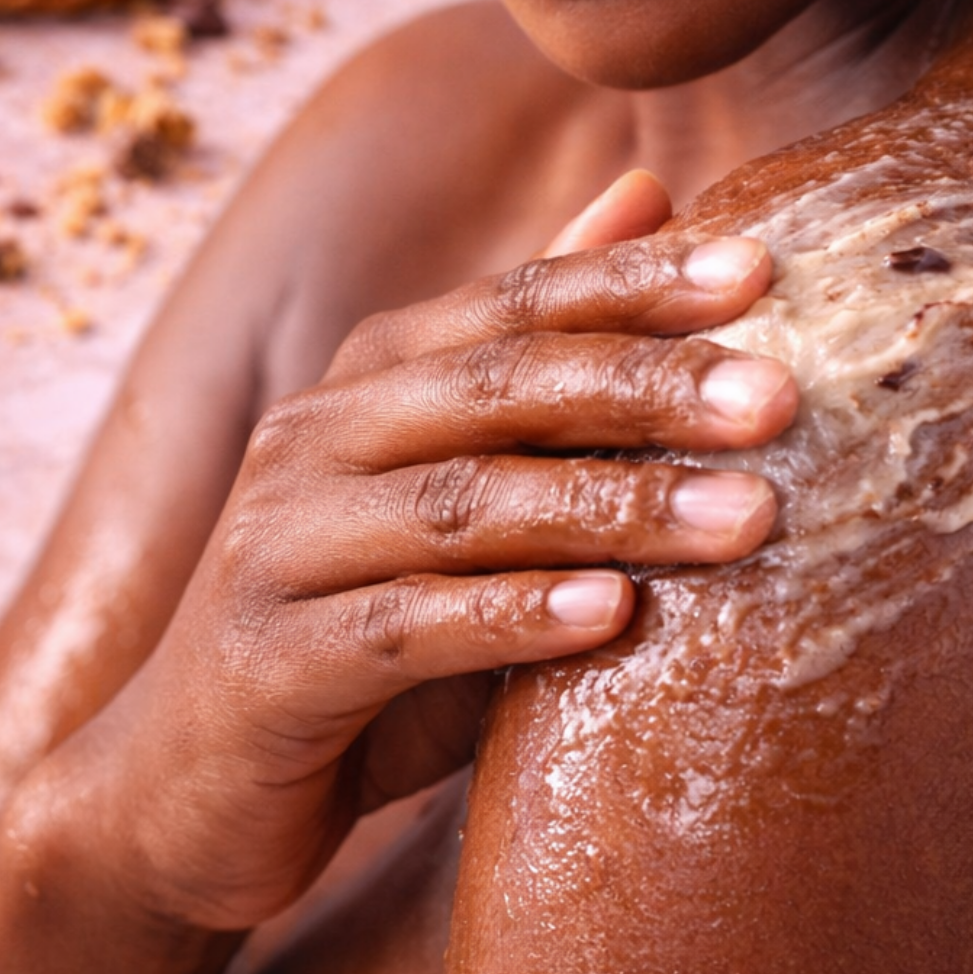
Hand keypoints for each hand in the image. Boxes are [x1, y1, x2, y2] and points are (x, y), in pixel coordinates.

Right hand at [43, 173, 794, 933]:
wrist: (193, 783)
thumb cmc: (368, 610)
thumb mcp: (466, 474)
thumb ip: (550, 343)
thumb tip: (650, 190)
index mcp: (377, 373)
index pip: (520, 303)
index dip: (638, 281)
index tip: (763, 273)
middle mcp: (322, 432)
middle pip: (501, 386)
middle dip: (648, 385)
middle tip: (779, 395)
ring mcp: (284, 540)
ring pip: (467, 504)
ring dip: (614, 508)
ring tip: (745, 516)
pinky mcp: (270, 658)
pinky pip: (406, 627)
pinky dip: (512, 618)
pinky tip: (615, 618)